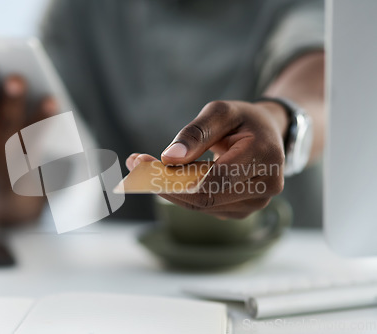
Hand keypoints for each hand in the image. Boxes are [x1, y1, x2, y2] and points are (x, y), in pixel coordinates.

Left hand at [126, 100, 287, 218]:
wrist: (268, 134)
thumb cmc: (243, 120)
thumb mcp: (221, 112)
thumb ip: (196, 134)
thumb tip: (169, 158)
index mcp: (266, 157)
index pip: (216, 178)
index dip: (176, 176)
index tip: (141, 162)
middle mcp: (266, 187)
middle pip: (206, 197)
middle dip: (165, 185)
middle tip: (135, 165)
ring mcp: (255, 204)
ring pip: (202, 206)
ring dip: (169, 190)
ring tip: (144, 168)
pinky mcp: (240, 210)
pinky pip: (206, 206)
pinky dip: (182, 194)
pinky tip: (166, 178)